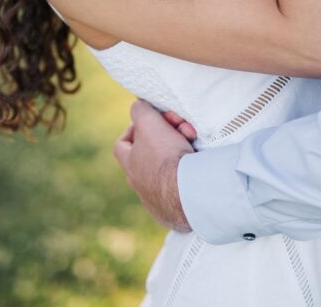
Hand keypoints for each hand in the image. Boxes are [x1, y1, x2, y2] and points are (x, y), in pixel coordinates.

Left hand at [113, 100, 194, 230]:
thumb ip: (141, 111)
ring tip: (192, 146)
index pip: (122, 145)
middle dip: (164, 141)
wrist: (192, 193)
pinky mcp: (177, 215)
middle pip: (148, 157)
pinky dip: (189, 179)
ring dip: (178, 157)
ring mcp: (158, 203)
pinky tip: (199, 170)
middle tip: (181, 131)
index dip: (135, 130)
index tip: (151, 123)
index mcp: (130, 166)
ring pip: (165, 175)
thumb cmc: (167, 157)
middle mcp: (140, 187)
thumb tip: (138, 106)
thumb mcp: (150, 122)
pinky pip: (180, 193)